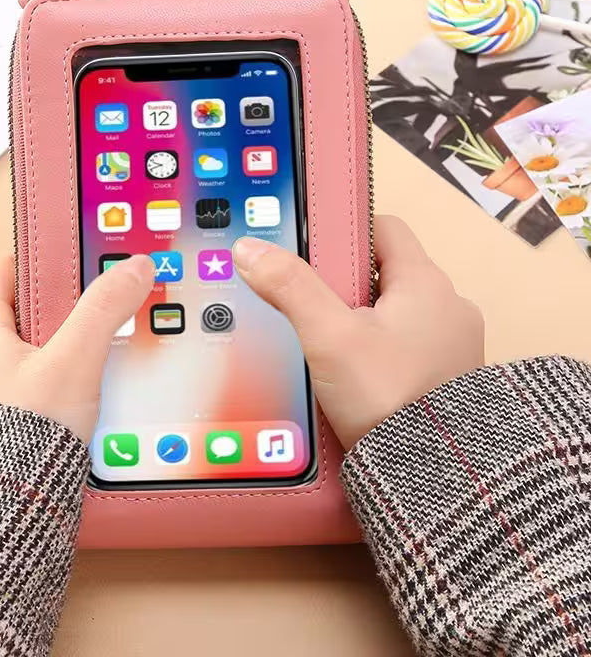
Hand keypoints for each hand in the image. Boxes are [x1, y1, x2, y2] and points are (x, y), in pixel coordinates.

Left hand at [0, 252, 153, 441]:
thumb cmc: (15, 440)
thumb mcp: (73, 365)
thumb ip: (104, 310)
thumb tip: (133, 268)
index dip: (36, 263)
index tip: (69, 272)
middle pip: (7, 312)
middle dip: (47, 317)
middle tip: (83, 328)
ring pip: (5, 355)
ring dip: (39, 358)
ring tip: (76, 374)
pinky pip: (1, 391)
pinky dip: (27, 392)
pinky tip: (54, 411)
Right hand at [233, 216, 484, 449]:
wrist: (437, 476)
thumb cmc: (388, 396)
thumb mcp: (329, 336)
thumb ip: (290, 287)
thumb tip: (250, 248)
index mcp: (426, 282)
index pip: (385, 228)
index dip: (346, 233)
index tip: (314, 253)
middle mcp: (450, 307)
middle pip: (388, 274)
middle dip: (348, 286)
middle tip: (310, 307)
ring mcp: (454, 346)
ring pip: (398, 315)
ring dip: (364, 323)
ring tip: (327, 347)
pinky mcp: (451, 380)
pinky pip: (408, 349)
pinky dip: (382, 355)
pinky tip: (355, 378)